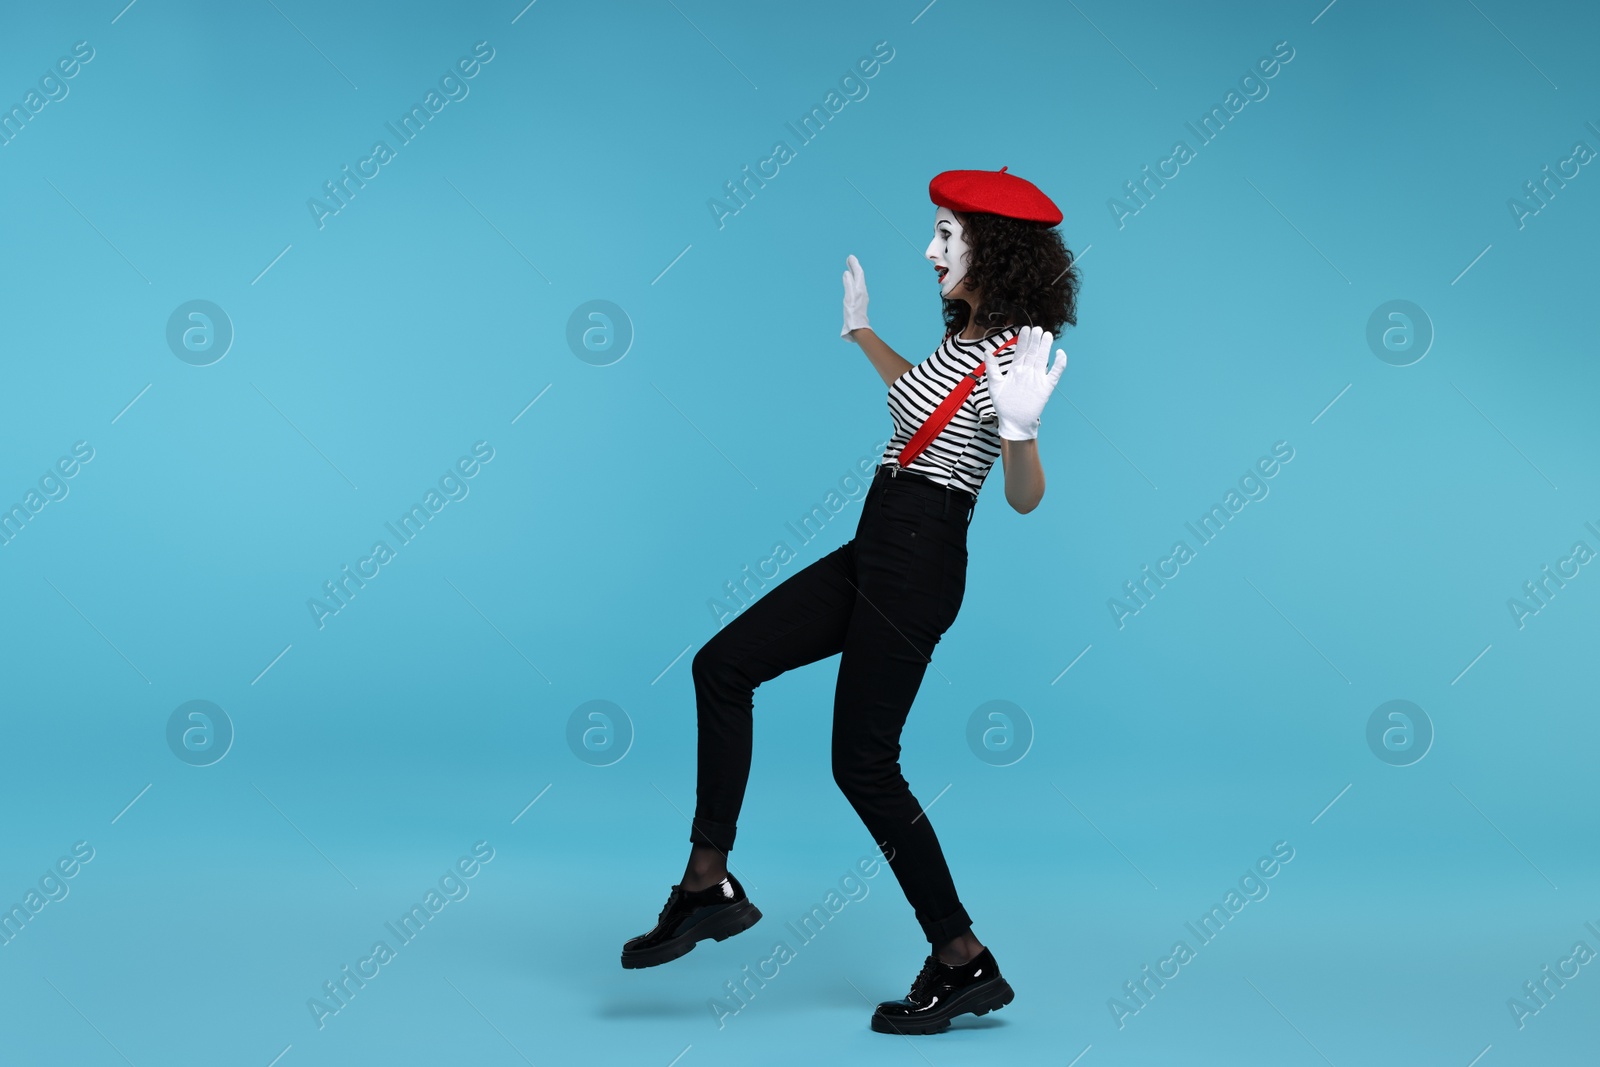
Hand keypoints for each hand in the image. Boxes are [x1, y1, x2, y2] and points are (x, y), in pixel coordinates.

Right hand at [841, 254, 868, 337]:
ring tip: (850, 268)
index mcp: (860, 289)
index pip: (858, 273)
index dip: (854, 264)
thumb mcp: (849, 297)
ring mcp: (862, 296)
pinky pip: (857, 286)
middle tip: (849, 259)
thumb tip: (847, 273)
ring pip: (858, 281)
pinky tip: (851, 282)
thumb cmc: (852, 313)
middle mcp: (862, 291)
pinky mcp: (859, 301)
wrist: (858, 327)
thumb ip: (848, 284)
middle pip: (859, 275)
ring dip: (854, 273)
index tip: (850, 257)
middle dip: (854, 266)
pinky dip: (853, 280)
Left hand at [985, 325, 1066, 439]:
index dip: (1023, 340)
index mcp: (1016, 370)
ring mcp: (1037, 379)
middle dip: (1035, 340)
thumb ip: (992, 367)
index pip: (1020, 351)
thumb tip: (987, 351)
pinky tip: (1060, 353)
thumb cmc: (1003, 405)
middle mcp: (1027, 372)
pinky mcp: (1046, 388)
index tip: (1024, 328)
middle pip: (1032, 353)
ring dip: (1045, 347)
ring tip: (1047, 335)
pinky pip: (1054, 374)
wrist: (1014, 422)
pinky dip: (1059, 364)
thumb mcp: (994, 385)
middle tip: (1037, 328)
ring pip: (1042, 359)